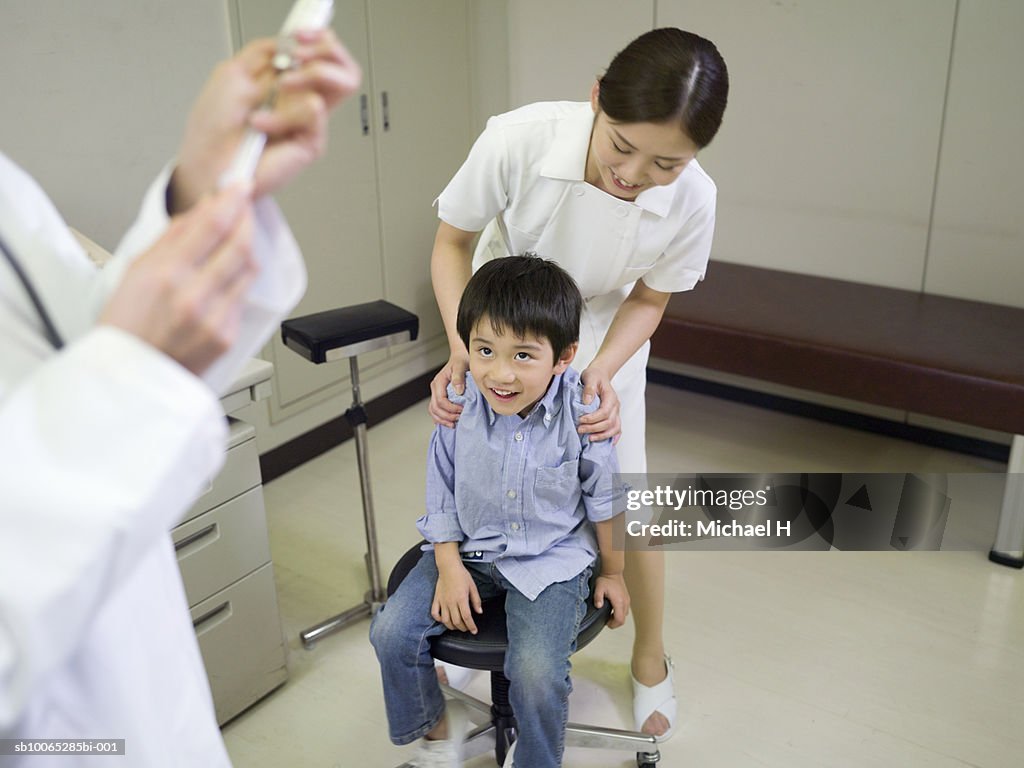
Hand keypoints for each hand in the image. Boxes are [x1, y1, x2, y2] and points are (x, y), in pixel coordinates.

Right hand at [99, 184, 256, 375]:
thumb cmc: (126, 328)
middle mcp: (195, 296)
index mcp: (166, 275)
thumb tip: (201, 210)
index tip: (239, 185)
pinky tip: (225, 275)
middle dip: (246, 219)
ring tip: (235, 237)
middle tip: (244, 205)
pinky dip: (238, 280)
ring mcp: (216, 318)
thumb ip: (173, 238)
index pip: (213, 224)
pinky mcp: (228, 335)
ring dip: (246, 247)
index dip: (232, 199)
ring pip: (249, 269)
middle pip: (241, 244)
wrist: (130, 379)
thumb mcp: (135, 272)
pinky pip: (243, 297)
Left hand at [171, 30, 361, 211]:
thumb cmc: (214, 130)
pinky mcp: (311, 142)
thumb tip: (289, 43)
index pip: (324, 55)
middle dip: (327, 51)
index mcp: (288, 83)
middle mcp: (304, 101)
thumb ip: (262, 53)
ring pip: (343, 83)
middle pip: (347, 68)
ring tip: (280, 87)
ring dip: (308, 75)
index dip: (320, 38)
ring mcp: (311, 122)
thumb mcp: (232, 74)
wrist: (208, 163)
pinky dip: (281, 112)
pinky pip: (314, 110)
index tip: (301, 34)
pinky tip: (261, 123)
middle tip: (300, 57)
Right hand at [428, 353, 468, 427]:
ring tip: (453, 424)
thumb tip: (458, 391)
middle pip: (435, 408)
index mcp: (439, 382)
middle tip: (459, 419)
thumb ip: (459, 377)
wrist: (459, 358)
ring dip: (442, 420)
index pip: (440, 400)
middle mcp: (435, 388)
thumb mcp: (462, 366)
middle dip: (447, 416)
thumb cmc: (460, 361)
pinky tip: (447, 422)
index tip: (462, 410)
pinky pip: (435, 410)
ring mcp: (436, 392)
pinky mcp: (439, 396)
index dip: (451, 408)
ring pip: (433, 411)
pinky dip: (440, 418)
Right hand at [431, 561, 482, 633]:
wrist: (449, 567)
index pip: (467, 617)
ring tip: (457, 626)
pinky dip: (439, 619)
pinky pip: (435, 613)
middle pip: (457, 621)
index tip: (474, 630)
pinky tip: (443, 620)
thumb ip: (476, 600)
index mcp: (461, 599)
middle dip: (463, 628)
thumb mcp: (473, 587)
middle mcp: (451, 602)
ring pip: (446, 620)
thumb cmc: (461, 575)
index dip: (471, 626)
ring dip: (452, 626)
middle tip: (467, 628)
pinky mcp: (436, 599)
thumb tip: (479, 611)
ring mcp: (443, 602)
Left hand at [577, 366, 620, 441]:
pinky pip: (617, 429)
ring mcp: (616, 412)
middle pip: (609, 422)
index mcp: (611, 397)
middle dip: (594, 428)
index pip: (605, 412)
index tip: (581, 420)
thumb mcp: (590, 377)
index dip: (593, 418)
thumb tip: (586, 402)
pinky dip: (613, 437)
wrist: (600, 374)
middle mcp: (616, 406)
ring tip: (590, 439)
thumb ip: (589, 388)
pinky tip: (607, 443)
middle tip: (580, 429)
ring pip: (615, 428)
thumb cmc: (594, 376)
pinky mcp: (614, 416)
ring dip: (603, 435)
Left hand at [594, 573, 629, 628]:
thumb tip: (598, 606)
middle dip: (615, 622)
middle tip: (607, 620)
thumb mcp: (599, 588)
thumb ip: (598, 597)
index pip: (619, 620)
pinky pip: (625, 609)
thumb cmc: (606, 579)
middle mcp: (625, 602)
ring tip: (609, 614)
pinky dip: (620, 612)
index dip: (613, 625)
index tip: (606, 623)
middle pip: (623, 619)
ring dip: (618, 617)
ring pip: (625, 615)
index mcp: (619, 601)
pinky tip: (613, 608)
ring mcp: (627, 600)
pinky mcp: (627, 598)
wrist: (613, 571)